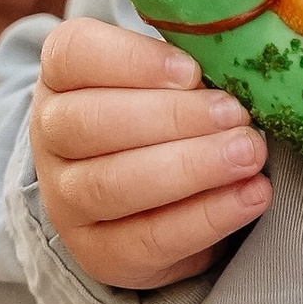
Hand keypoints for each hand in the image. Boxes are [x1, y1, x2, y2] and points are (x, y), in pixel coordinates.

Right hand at [29, 17, 269, 290]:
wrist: (142, 199)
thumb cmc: (161, 115)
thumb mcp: (163, 77)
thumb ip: (185, 62)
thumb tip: (241, 51)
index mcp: (62, 75)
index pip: (74, 55)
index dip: (132, 61)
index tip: (192, 71)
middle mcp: (51, 135)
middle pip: (92, 123)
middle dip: (173, 119)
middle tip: (238, 115)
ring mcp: (66, 199)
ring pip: (113, 184)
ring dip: (191, 168)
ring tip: (250, 154)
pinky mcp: (99, 252)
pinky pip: (147, 240)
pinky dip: (206, 218)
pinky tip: (251, 196)